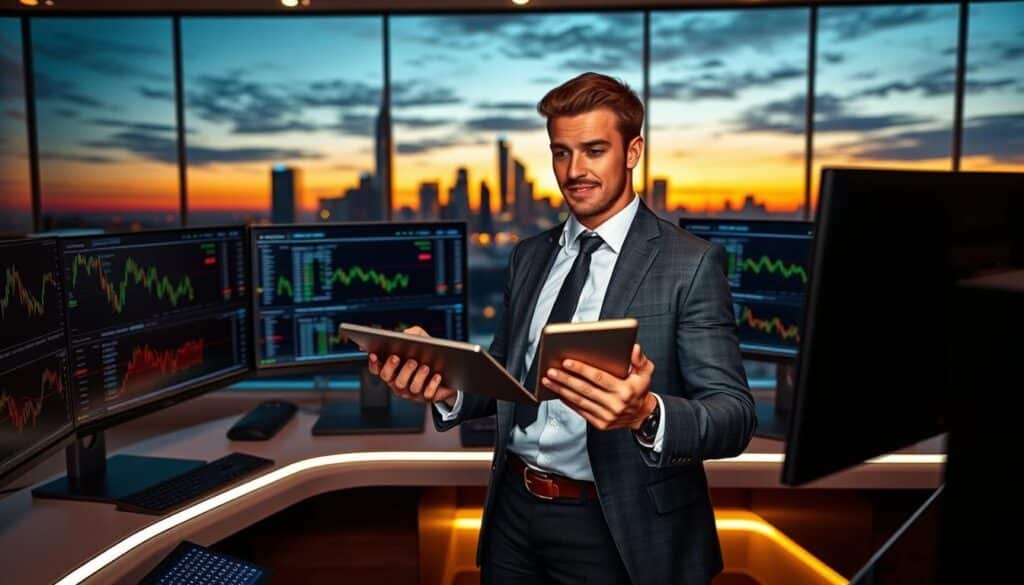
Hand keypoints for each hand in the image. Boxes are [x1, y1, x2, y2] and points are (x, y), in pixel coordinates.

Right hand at [364, 326, 457, 405]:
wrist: (449, 371)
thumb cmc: (430, 354)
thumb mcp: (422, 340)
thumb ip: (414, 333)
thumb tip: (406, 333)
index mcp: (393, 370)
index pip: (377, 369)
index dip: (373, 363)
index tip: (373, 354)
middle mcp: (399, 382)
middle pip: (388, 378)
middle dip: (391, 367)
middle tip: (397, 357)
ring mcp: (411, 391)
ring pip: (409, 387)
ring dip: (417, 376)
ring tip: (425, 366)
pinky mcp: (427, 396)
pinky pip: (427, 394)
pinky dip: (432, 385)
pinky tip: (437, 375)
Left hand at [541, 343, 656, 430]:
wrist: (642, 415)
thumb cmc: (640, 390)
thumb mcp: (646, 372)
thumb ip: (639, 359)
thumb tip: (633, 348)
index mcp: (625, 391)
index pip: (599, 378)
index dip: (582, 370)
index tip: (567, 362)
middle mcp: (615, 405)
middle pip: (585, 389)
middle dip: (566, 379)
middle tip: (552, 371)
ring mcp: (607, 416)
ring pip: (579, 401)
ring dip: (562, 390)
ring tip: (549, 380)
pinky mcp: (600, 423)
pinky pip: (580, 411)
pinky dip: (568, 401)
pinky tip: (559, 392)